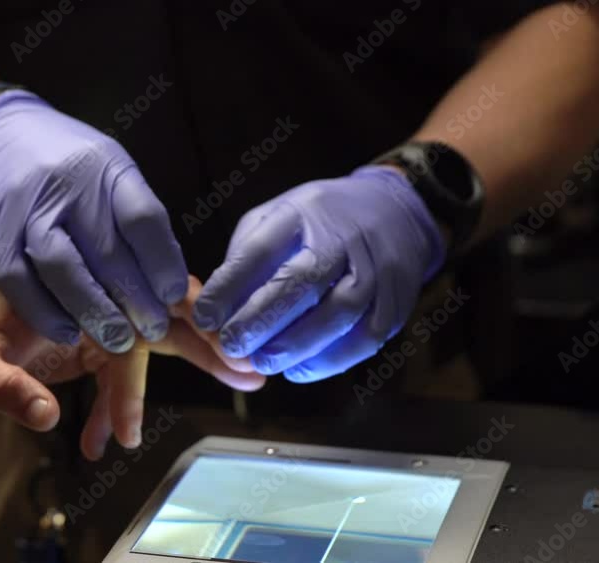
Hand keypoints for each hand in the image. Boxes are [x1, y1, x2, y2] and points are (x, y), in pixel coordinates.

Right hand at [0, 89, 186, 353]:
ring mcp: (28, 211)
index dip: (162, 264)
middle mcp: (68, 187)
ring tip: (118, 339)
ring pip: (65, 270)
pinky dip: (46, 314)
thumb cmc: (63, 159)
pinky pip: (21, 283)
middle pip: (108, 252)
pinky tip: (68, 333)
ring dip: (95, 313)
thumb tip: (170, 280)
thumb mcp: (108, 168)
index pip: (143, 220)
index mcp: (106, 168)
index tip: (174, 296)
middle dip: (136, 300)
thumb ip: (134, 216)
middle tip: (153, 329)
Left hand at [0, 287, 261, 459]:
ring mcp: (95, 321)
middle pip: (164, 323)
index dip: (193, 329)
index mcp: (81, 295)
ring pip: (143, 355)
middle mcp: (96, 302)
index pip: (148, 310)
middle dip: (207, 351)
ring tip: (142, 437)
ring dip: (143, 400)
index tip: (229, 346)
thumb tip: (47, 417)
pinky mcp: (89, 341)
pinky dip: (114, 408)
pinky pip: (117, 375)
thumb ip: (7, 388)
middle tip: (250, 372)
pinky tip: (102, 441)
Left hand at [193, 166, 445, 382]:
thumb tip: (217, 310)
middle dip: (262, 319)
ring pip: (338, 312)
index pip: (261, 249)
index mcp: (302, 214)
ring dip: (296, 345)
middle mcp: (341, 239)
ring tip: (263, 362)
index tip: (203, 316)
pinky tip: (299, 369)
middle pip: (303, 281)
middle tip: (231, 346)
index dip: (230, 286)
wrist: (395, 215)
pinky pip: (364, 338)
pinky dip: (329, 360)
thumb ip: (246, 258)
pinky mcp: (394, 302)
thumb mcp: (275, 219)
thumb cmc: (317, 225)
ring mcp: (374, 270)